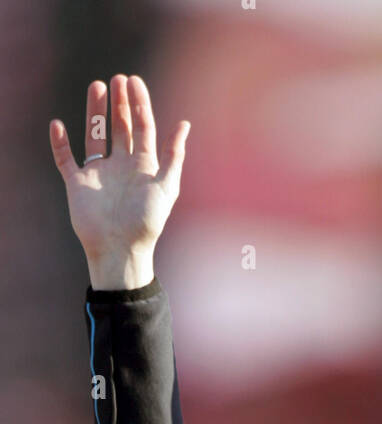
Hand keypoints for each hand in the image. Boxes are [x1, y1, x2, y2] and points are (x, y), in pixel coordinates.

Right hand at [49, 74, 189, 287]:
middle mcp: (121, 166)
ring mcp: (98, 174)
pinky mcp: (77, 184)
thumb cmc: (146, 222)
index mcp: (143, 166)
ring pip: (94, 136)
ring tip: (97, 87)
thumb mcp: (166, 186)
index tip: (134, 81)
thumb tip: (185, 124)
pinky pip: (65, 159)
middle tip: (118, 79)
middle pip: (119, 127)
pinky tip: (58, 126)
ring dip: (94, 112)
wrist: (120, 249)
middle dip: (119, 103)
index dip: (140, 104)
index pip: (143, 127)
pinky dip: (60, 143)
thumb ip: (173, 155)